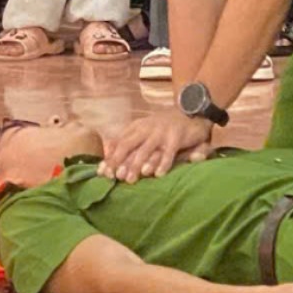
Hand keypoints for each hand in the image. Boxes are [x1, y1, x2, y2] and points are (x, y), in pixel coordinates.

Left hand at [99, 113, 215, 183]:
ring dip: (137, 165)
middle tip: (114, 176)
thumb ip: (127, 140)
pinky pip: (168, 152)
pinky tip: (158, 175)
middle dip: (119, 161)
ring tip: (131, 179)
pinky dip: (163, 164)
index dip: (110, 157)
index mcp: (136, 127)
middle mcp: (146, 128)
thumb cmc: (162, 127)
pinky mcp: (176, 137)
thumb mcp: (143, 130)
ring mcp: (161, 132)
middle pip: (128, 145)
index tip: (103, 172)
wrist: (190, 112)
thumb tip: (107, 153)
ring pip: (146, 150)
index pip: (119, 142)